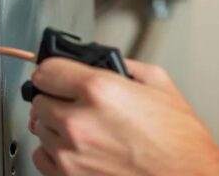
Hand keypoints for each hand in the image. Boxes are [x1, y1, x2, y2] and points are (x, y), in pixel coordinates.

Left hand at [28, 58, 218, 175]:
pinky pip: (42, 156)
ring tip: (85, 127)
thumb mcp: (159, 84)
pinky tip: (75, 147)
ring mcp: (71, 153)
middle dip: (56, 97)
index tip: (58, 75)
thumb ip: (124, 65)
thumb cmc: (179, 141)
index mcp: (100, 90)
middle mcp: (79, 121)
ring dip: (57, 125)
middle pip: (39, 99)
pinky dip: (54, 151)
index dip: (54, 70)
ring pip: (40, 128)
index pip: (46, 70)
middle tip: (77, 102)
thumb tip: (103, 62)